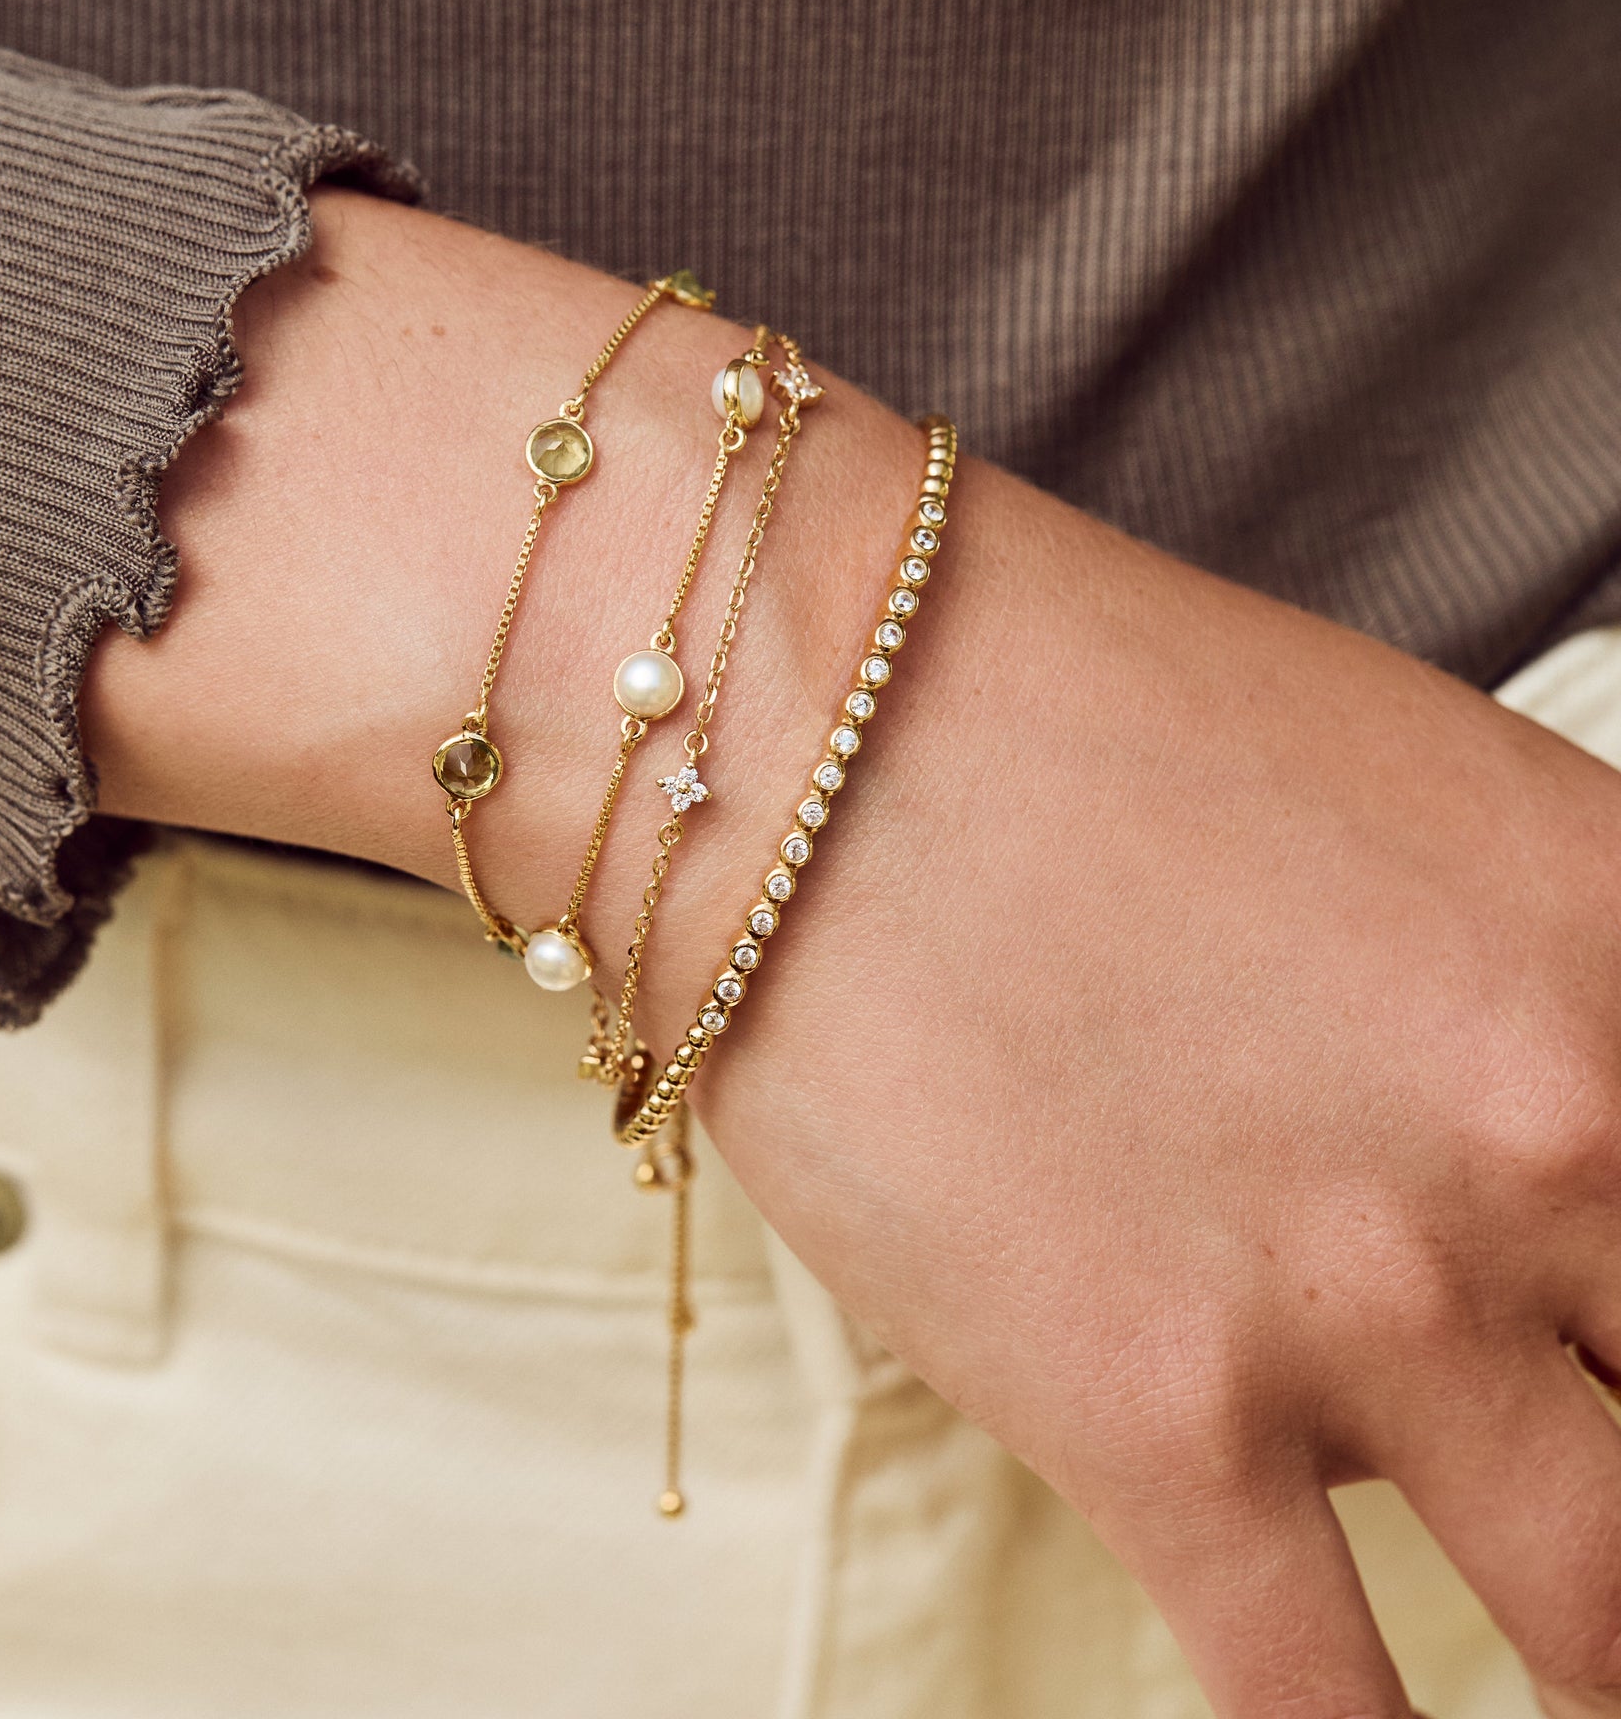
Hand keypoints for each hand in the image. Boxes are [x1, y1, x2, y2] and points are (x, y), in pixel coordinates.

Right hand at [85, 187, 1620, 1717]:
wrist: (795, 723)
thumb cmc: (1062, 714)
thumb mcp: (1394, 794)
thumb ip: (1542, 983)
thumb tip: (1569, 1152)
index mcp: (1620, 955)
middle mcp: (1544, 1140)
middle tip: (1589, 1472)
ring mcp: (1358, 1302)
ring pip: (1600, 1617)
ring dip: (1579, 1640)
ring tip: (1537, 1628)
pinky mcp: (1154, 1421)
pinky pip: (1325, 1711)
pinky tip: (1343, 1713)